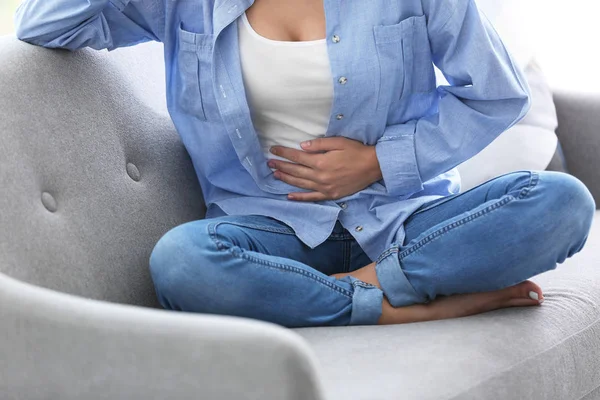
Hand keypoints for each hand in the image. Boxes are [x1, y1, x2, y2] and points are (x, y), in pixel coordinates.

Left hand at [268, 137, 382, 200]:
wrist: (373, 167)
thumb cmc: (356, 151)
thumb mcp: (338, 142)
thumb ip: (319, 145)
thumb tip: (302, 146)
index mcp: (321, 162)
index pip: (297, 157)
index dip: (283, 153)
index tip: (273, 150)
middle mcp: (320, 176)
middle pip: (296, 171)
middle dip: (281, 166)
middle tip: (269, 163)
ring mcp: (325, 188)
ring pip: (300, 184)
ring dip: (287, 179)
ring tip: (275, 175)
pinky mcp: (331, 195)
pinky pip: (312, 198)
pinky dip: (300, 197)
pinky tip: (289, 196)